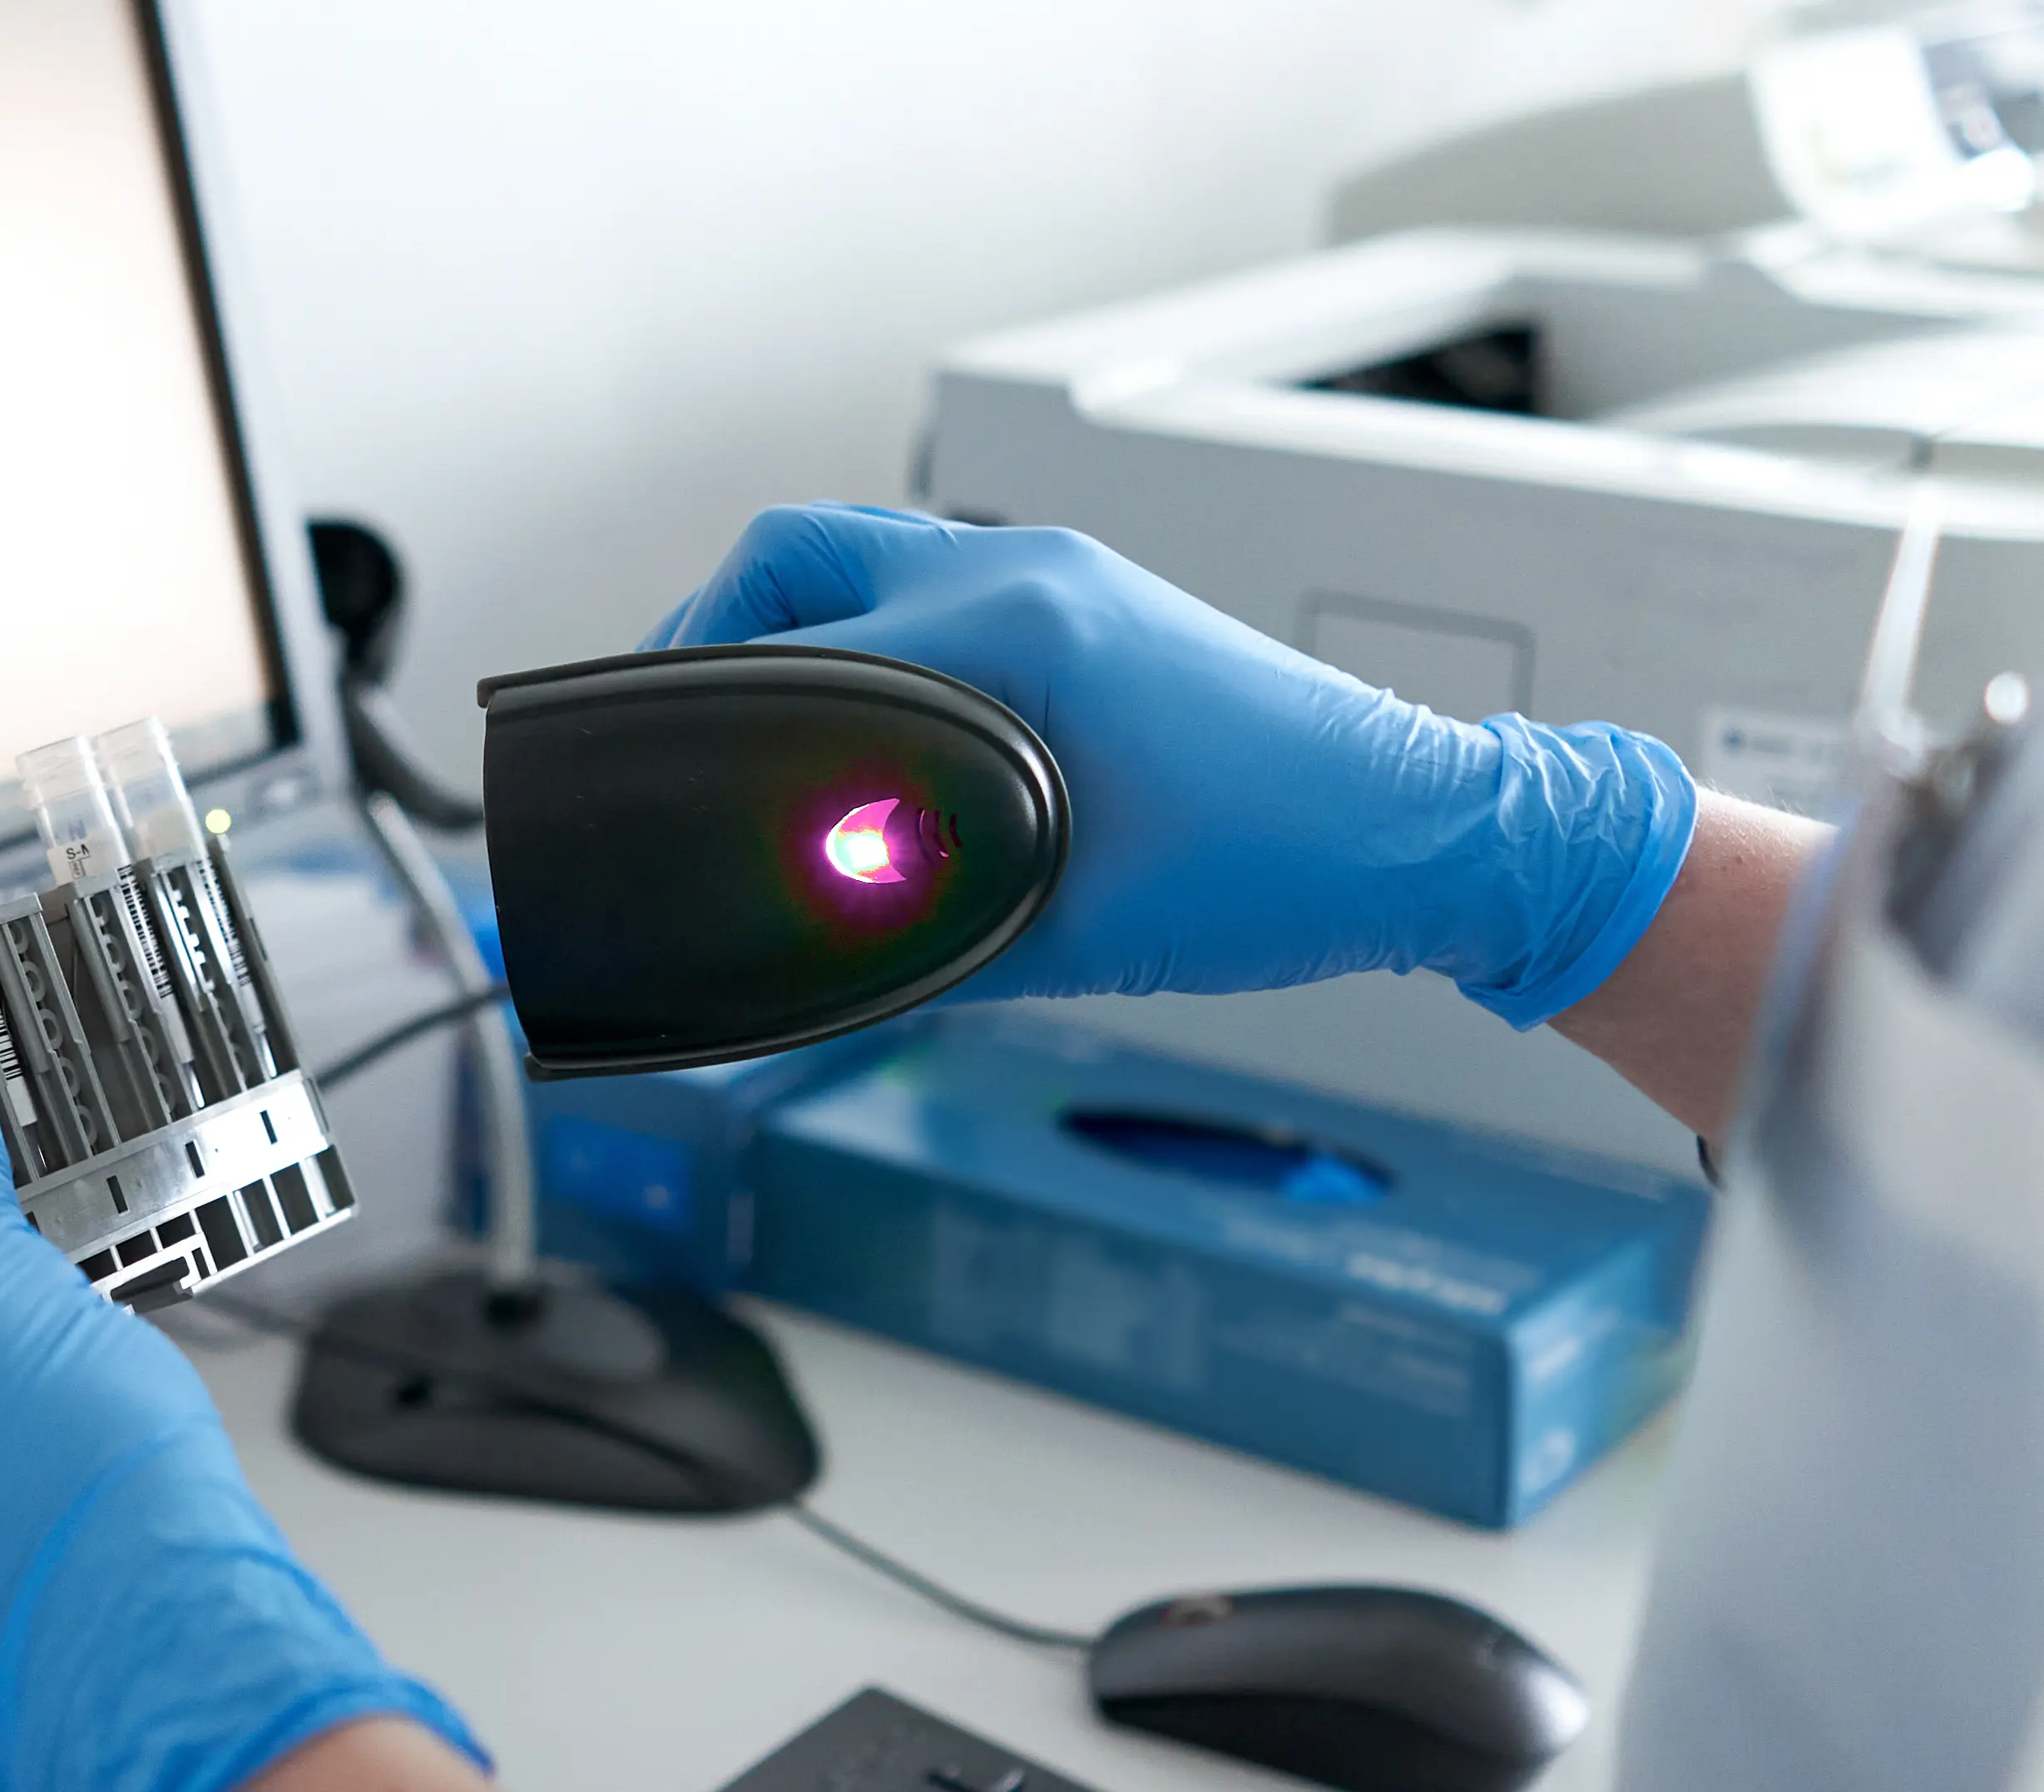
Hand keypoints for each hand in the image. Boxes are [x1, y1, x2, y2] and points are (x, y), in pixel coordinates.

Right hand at [645, 505, 1696, 1025]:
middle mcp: (1024, 570)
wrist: (1423, 834)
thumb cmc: (1280, 872)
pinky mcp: (1086, 598)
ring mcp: (1060, 570)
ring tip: (742, 725)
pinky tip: (855, 723)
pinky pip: (926, 582)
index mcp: (1011, 632)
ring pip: (859, 554)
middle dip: (705, 633)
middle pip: (791, 554)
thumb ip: (914, 942)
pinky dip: (863, 632)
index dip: (695, 730)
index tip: (643, 789)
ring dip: (784, 622)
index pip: (787, 659)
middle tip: (664, 729)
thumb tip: (807, 961)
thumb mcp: (1068, 930)